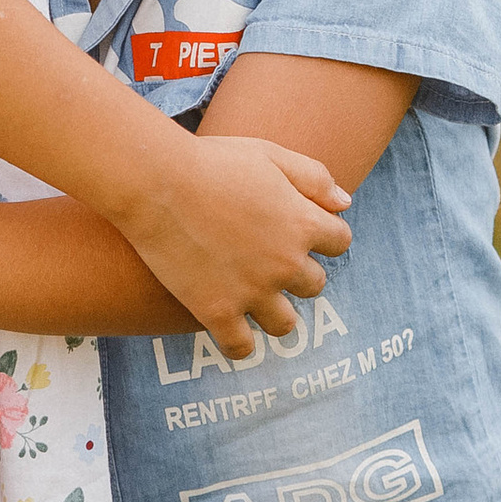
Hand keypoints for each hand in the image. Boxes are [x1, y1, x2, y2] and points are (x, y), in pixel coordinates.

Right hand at [115, 133, 352, 359]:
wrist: (155, 182)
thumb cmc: (210, 162)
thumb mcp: (268, 154)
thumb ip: (313, 176)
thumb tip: (345, 203)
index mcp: (302, 223)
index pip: (340, 242)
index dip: (323, 235)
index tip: (299, 231)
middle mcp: (285, 263)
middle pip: (315, 285)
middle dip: (296, 272)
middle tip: (265, 259)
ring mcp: (252, 292)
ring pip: (285, 323)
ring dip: (275, 311)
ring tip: (253, 297)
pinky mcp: (217, 311)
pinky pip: (241, 347)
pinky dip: (239, 343)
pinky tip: (228, 327)